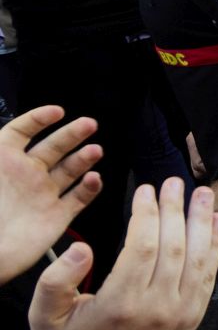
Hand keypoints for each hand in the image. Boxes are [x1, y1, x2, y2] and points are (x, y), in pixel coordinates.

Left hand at [0, 107, 103, 283]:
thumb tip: (3, 133)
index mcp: (3, 164)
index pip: (21, 133)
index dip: (38, 120)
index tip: (56, 112)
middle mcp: (25, 177)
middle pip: (53, 147)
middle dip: (72, 134)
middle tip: (88, 124)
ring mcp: (43, 196)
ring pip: (70, 170)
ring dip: (85, 158)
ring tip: (95, 151)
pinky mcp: (57, 217)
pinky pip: (79, 198)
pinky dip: (90, 188)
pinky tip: (95, 179)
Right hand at [31, 178, 217, 329]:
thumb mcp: (45, 319)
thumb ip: (55, 281)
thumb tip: (81, 248)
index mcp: (120, 304)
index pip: (142, 247)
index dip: (147, 214)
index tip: (144, 190)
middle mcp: (157, 307)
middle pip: (174, 247)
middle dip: (175, 209)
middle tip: (173, 182)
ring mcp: (180, 312)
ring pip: (198, 258)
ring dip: (201, 221)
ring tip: (202, 191)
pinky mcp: (194, 315)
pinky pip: (210, 274)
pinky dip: (215, 245)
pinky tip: (216, 221)